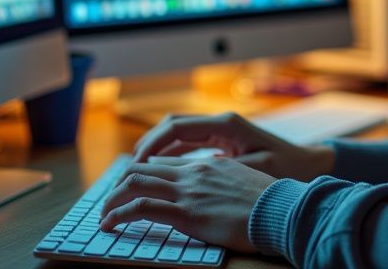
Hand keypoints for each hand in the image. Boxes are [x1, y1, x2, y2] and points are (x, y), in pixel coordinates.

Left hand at [98, 157, 272, 251]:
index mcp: (209, 165)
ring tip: (103, 215)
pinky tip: (110, 225)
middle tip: (109, 202)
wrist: (284, 211)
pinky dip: (119, 215)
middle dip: (119, 184)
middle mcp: (195, 172)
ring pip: (135, 183)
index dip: (142, 172)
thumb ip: (223, 183)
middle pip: (144, 167)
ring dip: (112, 199)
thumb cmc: (272, 203)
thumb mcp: (246, 186)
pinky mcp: (187, 212)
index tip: (128, 187)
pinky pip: (141, 208)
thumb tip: (208, 192)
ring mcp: (189, 190)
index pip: (164, 161)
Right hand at [132, 111, 335, 181]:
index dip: (153, 144)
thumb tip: (187, 175)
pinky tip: (161, 171)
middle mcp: (220, 123)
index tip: (136, 163)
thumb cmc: (286, 169)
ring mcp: (221, 131)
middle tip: (130, 167)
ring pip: (179, 134)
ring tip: (138, 171)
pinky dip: (173, 155)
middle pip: (173, 126)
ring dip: (159, 150)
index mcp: (225, 125)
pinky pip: (190, 144)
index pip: (177, 127)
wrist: (308, 165)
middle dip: (149, 144)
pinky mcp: (223, 141)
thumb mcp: (254, 170)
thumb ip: (221, 169)